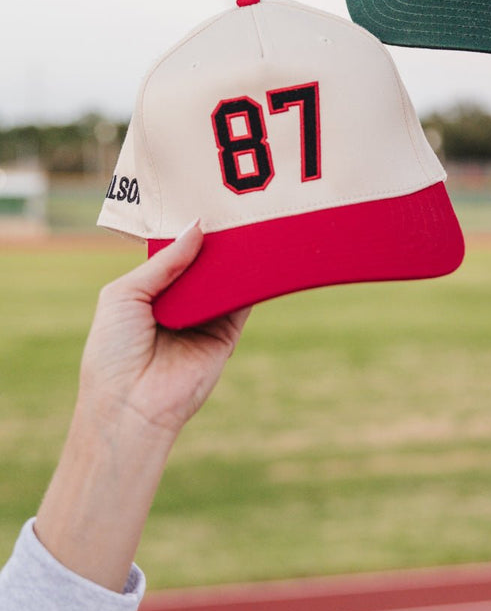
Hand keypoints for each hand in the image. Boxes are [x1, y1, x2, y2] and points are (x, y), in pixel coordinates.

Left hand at [80, 221, 248, 438]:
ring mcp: (204, 321)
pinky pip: (242, 303)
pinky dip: (251, 282)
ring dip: (234, 258)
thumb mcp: (125, 293)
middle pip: (202, 266)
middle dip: (214, 242)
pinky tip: (258, 257)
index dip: (187, 234)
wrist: (130, 406)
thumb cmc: (113, 351)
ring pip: (224, 281)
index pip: (174, 256)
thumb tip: (198, 227)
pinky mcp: (226, 336)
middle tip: (233, 206)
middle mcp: (179, 306)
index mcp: (149, 294)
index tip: (204, 204)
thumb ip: (164, 261)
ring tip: (248, 224)